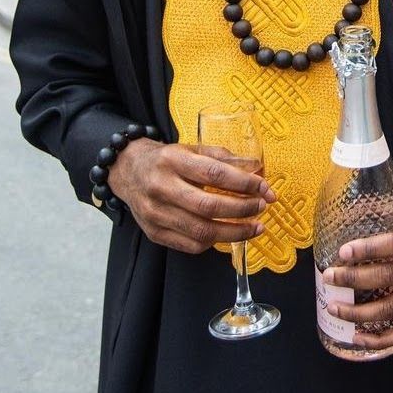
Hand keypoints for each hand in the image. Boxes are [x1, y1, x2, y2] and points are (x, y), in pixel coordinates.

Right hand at [108, 140, 275, 253]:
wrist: (128, 171)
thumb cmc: (167, 160)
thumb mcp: (192, 148)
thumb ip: (223, 158)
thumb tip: (257, 170)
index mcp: (173, 160)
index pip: (214, 174)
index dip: (244, 183)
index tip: (264, 188)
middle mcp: (161, 187)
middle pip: (208, 206)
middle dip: (242, 209)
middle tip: (262, 207)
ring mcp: (155, 213)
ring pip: (201, 231)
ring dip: (235, 232)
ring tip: (255, 227)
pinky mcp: (154, 233)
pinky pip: (191, 244)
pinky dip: (214, 241)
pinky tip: (228, 233)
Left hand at [322, 199, 392, 351]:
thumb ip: (387, 208)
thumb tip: (349, 207)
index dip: (370, 248)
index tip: (344, 251)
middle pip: (391, 276)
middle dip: (355, 279)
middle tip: (329, 276)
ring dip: (361, 312)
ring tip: (335, 307)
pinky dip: (381, 338)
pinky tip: (358, 336)